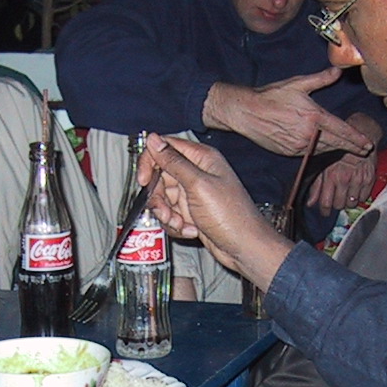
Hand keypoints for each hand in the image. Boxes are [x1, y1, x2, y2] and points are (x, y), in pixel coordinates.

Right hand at [140, 133, 292, 286]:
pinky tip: (191, 230)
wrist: (244, 247)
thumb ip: (173, 161)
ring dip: (167, 214)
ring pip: (163, 197)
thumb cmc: (230, 216)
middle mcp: (197, 172)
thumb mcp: (198, 185)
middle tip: (165, 211)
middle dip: (158, 197)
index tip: (143, 181)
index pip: (164, 147)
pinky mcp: (192, 211)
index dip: (150, 163)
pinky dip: (176, 224)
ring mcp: (194, 193)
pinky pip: (171, 214)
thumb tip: (152, 139)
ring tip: (181, 224)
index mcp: (201, 158)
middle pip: (160, 176)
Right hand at [203, 70, 376, 157]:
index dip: (356, 138)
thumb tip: (337, 71)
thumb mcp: (297, 83)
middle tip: (365, 150)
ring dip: (337, 150)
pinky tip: (326, 149)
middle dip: (352, 147)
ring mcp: (299, 145)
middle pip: (337, 143)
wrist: (247, 112)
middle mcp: (309, 134)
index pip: (342, 131)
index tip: (367, 144)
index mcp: (314, 117)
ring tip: (348, 150)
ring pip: (324, 150)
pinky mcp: (290, 152)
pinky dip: (321, 152)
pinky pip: (311, 153)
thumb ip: (320, 79)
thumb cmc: (271, 96)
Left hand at [307, 152, 376, 212]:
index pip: (326, 203)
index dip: (325, 211)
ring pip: (352, 203)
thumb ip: (316, 186)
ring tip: (347, 194)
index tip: (325, 212)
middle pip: (339, 205)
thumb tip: (310, 203)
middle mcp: (344, 178)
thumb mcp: (324, 165)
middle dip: (337, 204)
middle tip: (337, 199)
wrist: (362, 137)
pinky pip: (364, 198)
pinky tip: (356, 189)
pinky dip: (359, 197)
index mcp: (331, 175)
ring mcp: (358, 179)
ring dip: (348, 202)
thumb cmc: (340, 150)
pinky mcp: (369, 178)